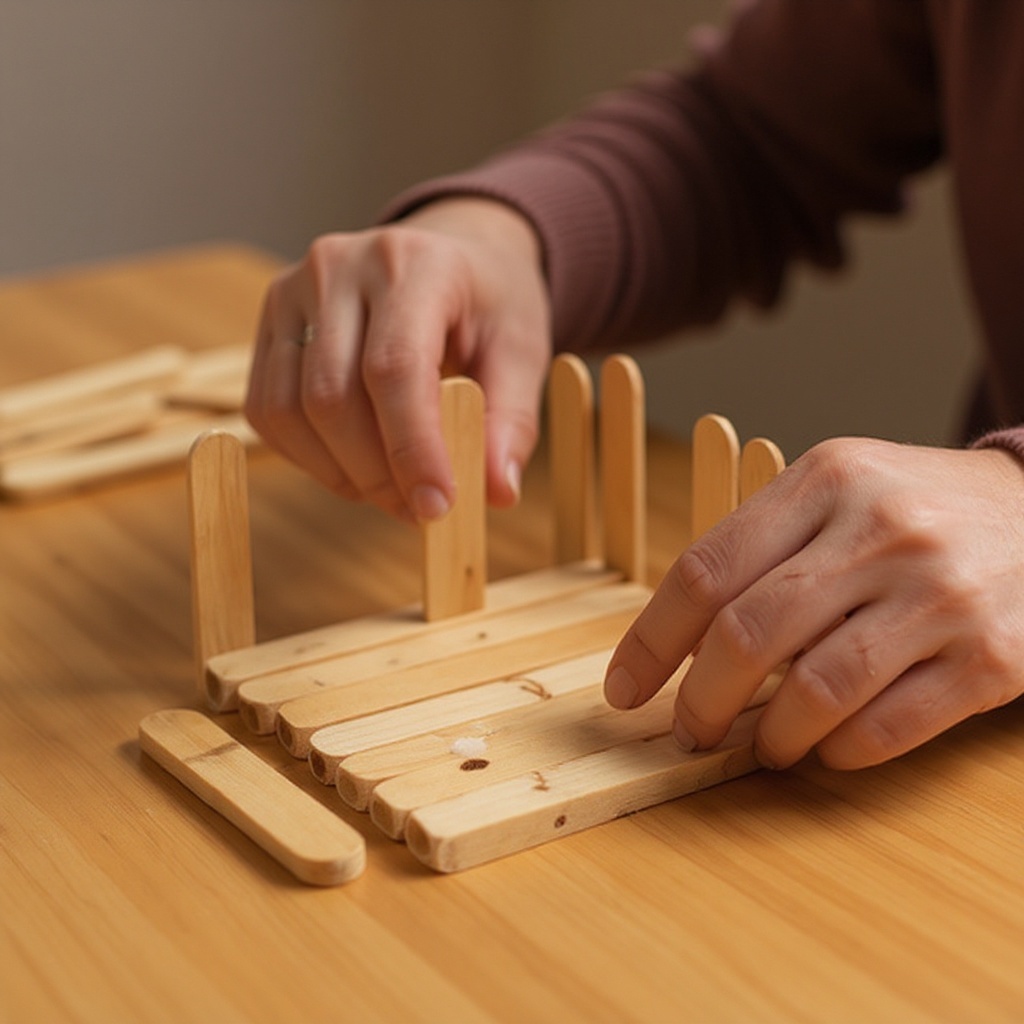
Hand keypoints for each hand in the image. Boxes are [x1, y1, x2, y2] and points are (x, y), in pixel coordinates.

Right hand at [245, 198, 550, 520]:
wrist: (450, 257)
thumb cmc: (488, 305)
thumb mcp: (522, 353)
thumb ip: (511, 423)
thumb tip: (497, 493)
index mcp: (415, 264)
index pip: (394, 367)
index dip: (411, 448)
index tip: (435, 506)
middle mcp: (340, 265)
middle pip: (333, 397)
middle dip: (376, 474)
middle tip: (418, 509)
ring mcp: (292, 290)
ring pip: (290, 410)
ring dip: (338, 473)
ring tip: (389, 490)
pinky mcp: (269, 323)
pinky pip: (267, 410)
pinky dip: (307, 457)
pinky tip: (353, 464)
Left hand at [604, 438, 1023, 768]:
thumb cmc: (914, 508)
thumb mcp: (835, 491)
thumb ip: (759, 547)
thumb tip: (677, 639)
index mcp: (825, 480)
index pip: (705, 570)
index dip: (651, 641)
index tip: (626, 688)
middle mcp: (881, 531)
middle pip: (749, 634)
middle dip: (701, 700)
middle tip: (689, 730)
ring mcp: (940, 594)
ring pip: (817, 690)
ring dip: (772, 736)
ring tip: (763, 746)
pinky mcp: (992, 657)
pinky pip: (888, 726)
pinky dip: (840, 750)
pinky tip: (827, 746)